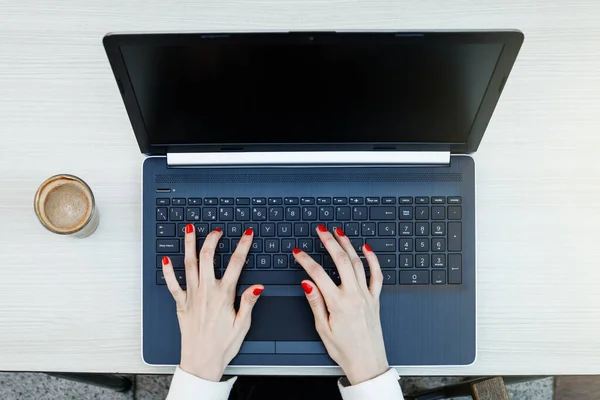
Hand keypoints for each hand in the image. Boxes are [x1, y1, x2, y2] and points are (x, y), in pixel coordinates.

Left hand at [161, 225, 261, 381]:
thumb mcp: (243, 325)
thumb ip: (249, 302)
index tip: (247, 234)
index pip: (236, 263)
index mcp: (224, 295)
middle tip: (217, 230)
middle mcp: (206, 291)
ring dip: (189, 245)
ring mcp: (192, 296)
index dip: (243, 246)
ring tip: (190, 230)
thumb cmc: (222, 346)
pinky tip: (166, 260)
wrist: (201, 362)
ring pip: (189, 264)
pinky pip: (172, 284)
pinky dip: (168, 271)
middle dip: (212, 239)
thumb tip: (257, 285)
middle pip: (208, 257)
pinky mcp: (181, 304)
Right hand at [293, 225, 388, 384]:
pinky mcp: (375, 298)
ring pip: (357, 263)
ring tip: (338, 232)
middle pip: (341, 261)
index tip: (298, 252)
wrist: (367, 363)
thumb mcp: (323, 329)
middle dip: (329, 242)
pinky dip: (372, 259)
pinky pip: (376, 275)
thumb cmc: (345, 350)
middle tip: (321, 230)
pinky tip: (366, 248)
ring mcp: (367, 295)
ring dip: (347, 245)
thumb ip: (316, 303)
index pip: (318, 274)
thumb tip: (306, 283)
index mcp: (338, 303)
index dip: (306, 260)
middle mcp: (354, 295)